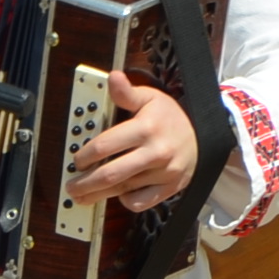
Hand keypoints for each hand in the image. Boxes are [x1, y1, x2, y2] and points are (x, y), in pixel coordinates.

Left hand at [66, 69, 198, 212]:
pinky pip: (143, 202)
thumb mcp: (149, 98)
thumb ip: (126, 93)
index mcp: (146, 128)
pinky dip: (127, 202)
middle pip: (110, 174)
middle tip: (71, 185)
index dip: (84, 156)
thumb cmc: (171, 117)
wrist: (207, 134)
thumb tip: (112, 77)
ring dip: (98, 195)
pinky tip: (118, 195)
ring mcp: (163, 172)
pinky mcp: (170, 187)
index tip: (77, 160)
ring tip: (83, 195)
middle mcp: (155, 152)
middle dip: (84, 183)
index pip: (104, 146)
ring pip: (123, 189)